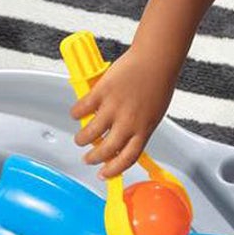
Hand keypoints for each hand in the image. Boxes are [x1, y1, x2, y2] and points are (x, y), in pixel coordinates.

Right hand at [70, 47, 175, 178]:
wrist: (156, 59)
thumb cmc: (158, 84)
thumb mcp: (153, 114)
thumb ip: (138, 129)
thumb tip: (120, 140)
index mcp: (144, 130)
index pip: (127, 159)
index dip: (113, 170)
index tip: (104, 174)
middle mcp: (128, 122)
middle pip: (105, 150)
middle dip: (93, 158)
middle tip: (87, 158)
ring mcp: (113, 108)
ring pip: (90, 133)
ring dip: (82, 139)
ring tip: (80, 139)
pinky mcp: (101, 92)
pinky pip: (82, 109)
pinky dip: (76, 113)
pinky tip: (76, 114)